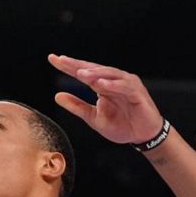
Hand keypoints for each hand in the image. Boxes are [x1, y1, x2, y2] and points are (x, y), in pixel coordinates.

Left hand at [48, 54, 165, 144]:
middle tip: (62, 60)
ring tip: (80, 73)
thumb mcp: (93, 118)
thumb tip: (57, 96)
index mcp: (102, 86)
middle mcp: (113, 81)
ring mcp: (126, 85)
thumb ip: (77, 106)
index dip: (68, 66)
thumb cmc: (121, 125)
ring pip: (109, 74)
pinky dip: (113, 85)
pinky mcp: (137, 93)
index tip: (53, 59)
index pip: (83, 73)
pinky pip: (124, 86)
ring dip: (95, 73)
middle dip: (78, 64)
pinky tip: (102, 84)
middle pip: (94, 69)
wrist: (142, 136)